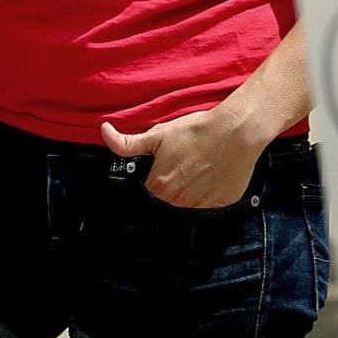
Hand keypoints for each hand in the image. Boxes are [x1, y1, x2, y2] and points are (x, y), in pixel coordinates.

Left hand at [101, 103, 265, 209]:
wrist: (234, 132)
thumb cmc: (194, 131)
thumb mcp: (158, 134)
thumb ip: (127, 143)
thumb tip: (103, 131)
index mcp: (159, 186)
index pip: (149, 190)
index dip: (155, 175)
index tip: (166, 163)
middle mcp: (178, 202)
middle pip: (168, 198)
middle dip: (172, 183)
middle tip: (185, 162)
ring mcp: (201, 206)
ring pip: (188, 203)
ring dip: (190, 189)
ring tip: (200, 166)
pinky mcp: (221, 206)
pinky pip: (209, 205)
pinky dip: (209, 193)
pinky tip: (213, 174)